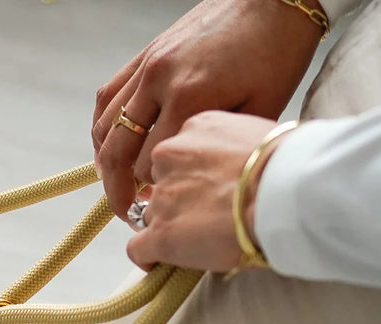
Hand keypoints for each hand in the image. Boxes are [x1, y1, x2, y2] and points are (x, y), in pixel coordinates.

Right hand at [92, 0, 322, 221]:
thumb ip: (220, 147)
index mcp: (191, 97)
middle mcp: (159, 81)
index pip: (150, 165)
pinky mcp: (144, 55)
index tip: (158, 212)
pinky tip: (111, 145)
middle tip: (127, 212)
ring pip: (105, 127)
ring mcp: (147, 66)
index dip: (152, 195)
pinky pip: (107, 97)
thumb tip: (190, 180)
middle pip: (118, 152)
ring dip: (105, 161)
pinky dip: (103, 128)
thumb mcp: (261, 109)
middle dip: (118, 189)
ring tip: (116, 183)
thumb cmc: (277, 53)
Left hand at [126, 111, 279, 272]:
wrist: (286, 193)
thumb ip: (234, 147)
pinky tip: (161, 262)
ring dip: (169, 227)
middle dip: (177, 200)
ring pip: (151, 215)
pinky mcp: (161, 234)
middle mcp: (170, 157)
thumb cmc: (289, 166)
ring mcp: (163, 197)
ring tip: (199, 240)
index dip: (189, 175)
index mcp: (195, 127)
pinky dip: (147, 257)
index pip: (177, 153)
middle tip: (205, 215)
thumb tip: (237, 167)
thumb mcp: (259, 134)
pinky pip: (137, 249)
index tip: (206, 188)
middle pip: (161, 183)